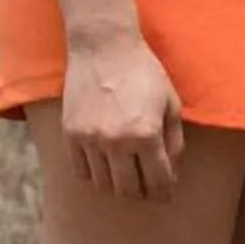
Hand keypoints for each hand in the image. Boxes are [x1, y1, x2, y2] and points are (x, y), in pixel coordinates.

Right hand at [62, 31, 184, 201]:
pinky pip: (81, 171)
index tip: (166, 196)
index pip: (158, 180)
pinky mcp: (70, 135)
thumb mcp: (170, 102)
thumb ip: (174, 141)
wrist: (103, 47)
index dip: (164, 192)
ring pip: (103, 185)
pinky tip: (105, 166)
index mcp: (146, 134)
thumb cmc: (144, 71)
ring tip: (127, 177)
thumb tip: (172, 173)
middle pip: (128, 190)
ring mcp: (90, 140)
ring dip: (117, 186)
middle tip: (147, 190)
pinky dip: (94, 174)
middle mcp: (116, 142)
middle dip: (141, 194)